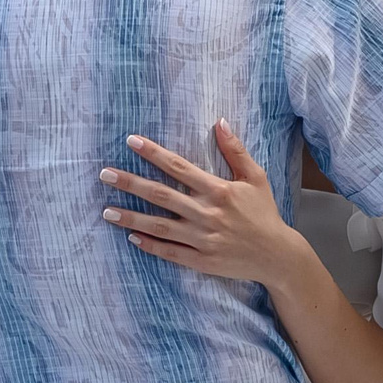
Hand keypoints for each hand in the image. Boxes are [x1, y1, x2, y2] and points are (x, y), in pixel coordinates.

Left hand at [102, 122, 311, 288]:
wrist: (277, 256)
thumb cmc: (265, 213)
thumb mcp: (256, 178)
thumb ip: (235, 150)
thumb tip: (219, 122)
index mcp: (219, 190)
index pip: (179, 168)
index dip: (154, 153)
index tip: (131, 142)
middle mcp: (208, 214)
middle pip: (162, 195)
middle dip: (131, 183)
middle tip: (104, 174)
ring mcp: (203, 239)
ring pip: (160, 226)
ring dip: (131, 217)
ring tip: (106, 210)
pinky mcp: (202, 260)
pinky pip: (170, 252)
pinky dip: (150, 245)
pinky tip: (130, 237)